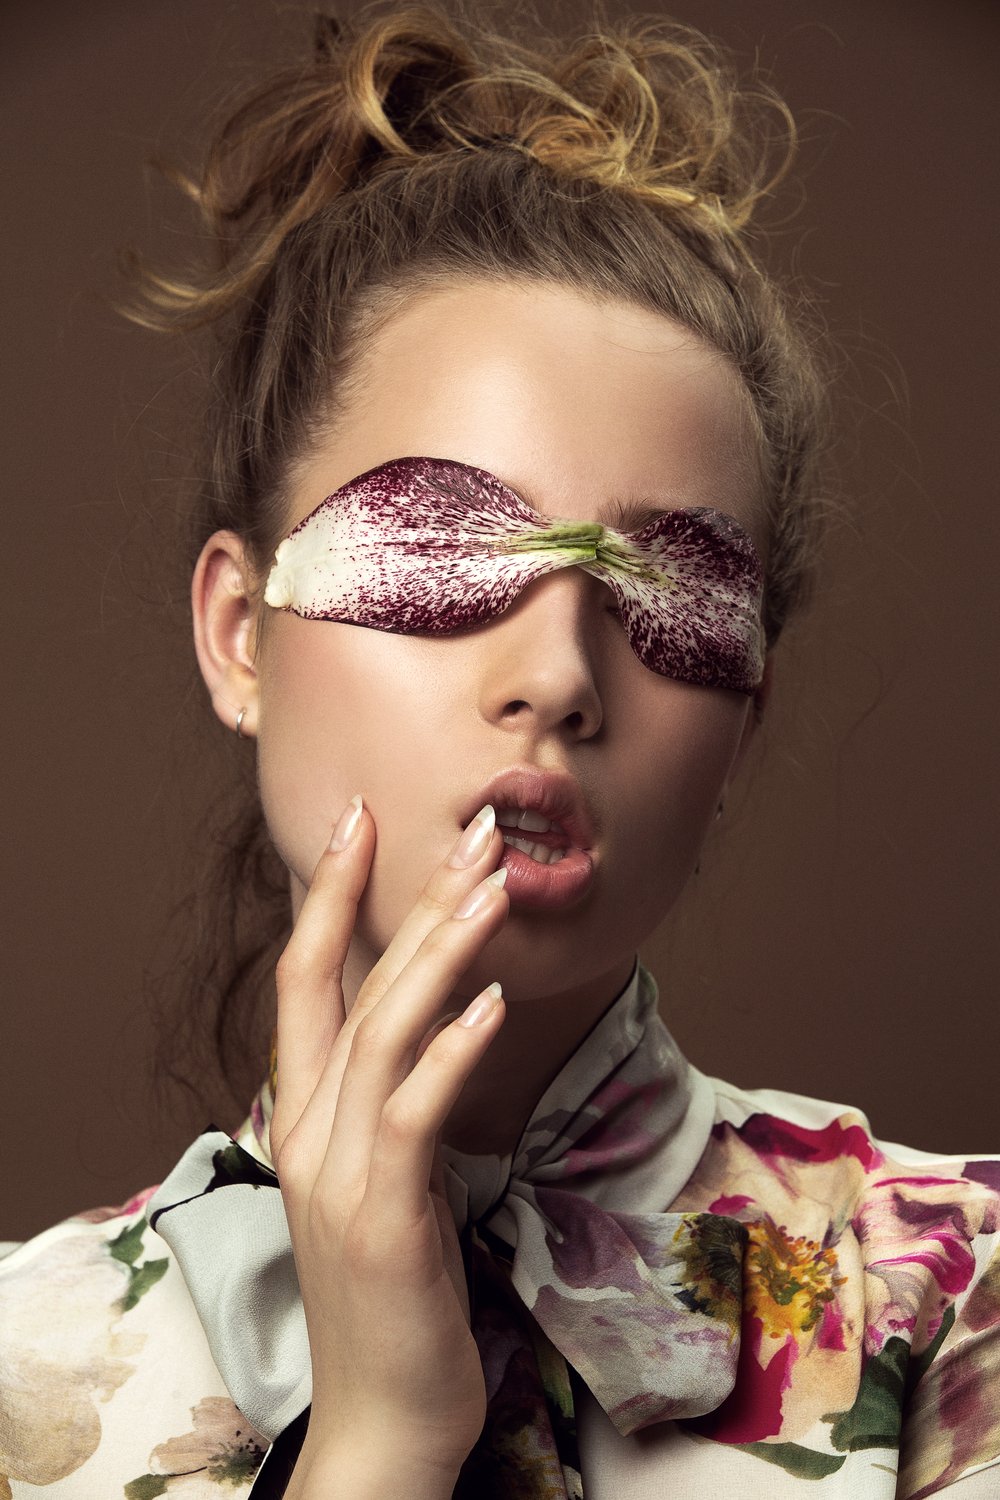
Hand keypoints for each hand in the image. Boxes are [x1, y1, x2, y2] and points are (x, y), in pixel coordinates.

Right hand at [268, 795, 507, 1481]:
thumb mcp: (384, 1184)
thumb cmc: (395, 1296)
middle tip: (468, 827)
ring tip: (491, 883)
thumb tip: (437, 1041)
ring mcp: (340, 1172)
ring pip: (382, 1029)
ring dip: (439, 948)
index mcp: (308, 1117)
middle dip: (403, 896)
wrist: (384, 1419)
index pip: (305, 981)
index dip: (329, 897)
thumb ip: (392, 1109)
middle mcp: (311, 1131)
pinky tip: (493, 1000)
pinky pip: (416, 1110)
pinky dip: (453, 1047)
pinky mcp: (383, 1215)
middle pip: (347, 984)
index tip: (361, 822)